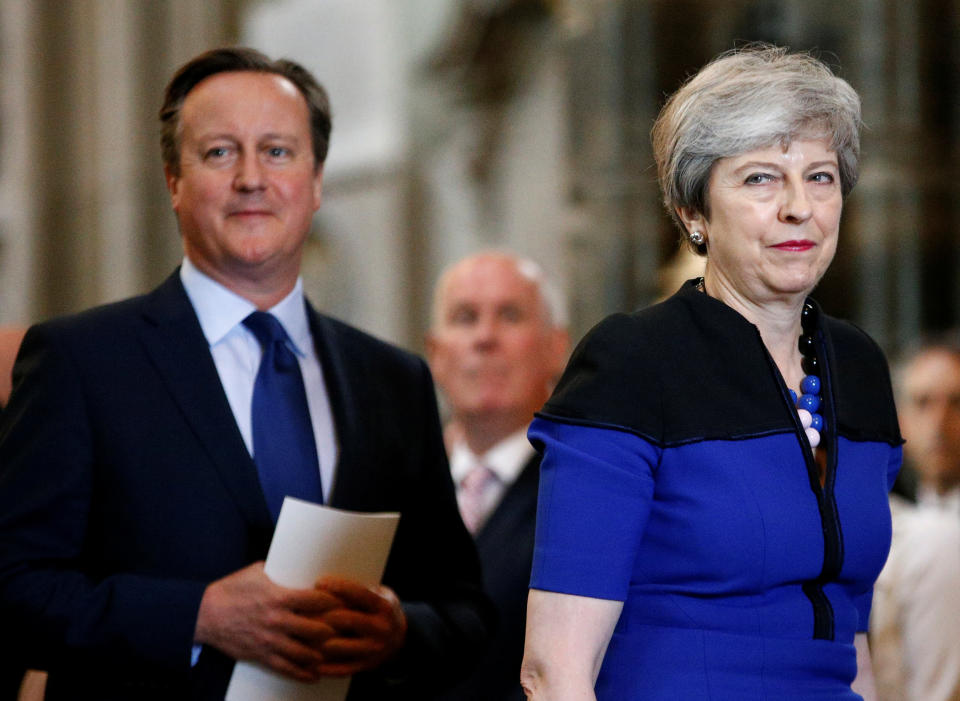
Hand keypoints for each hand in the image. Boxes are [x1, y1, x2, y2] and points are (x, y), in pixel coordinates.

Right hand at [194, 562, 341, 681]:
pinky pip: (285, 668)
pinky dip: (302, 674)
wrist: (205, 614)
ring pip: (304, 653)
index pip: (315, 600)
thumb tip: (297, 564)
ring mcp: (269, 641)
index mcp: (278, 597)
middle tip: (345, 629)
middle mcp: (277, 621)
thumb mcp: (257, 572)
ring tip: (335, 652)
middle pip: (315, 629)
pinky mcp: (261, 656)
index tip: (344, 601)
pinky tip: (315, 675)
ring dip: (322, 654)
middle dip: (333, 630)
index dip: (333, 601)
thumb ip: (279, 571)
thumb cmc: (231, 589)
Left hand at [313, 576, 407, 675]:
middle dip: (325, 614)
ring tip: (302, 635)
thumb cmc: (381, 610)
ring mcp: (374, 649)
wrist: (400, 638)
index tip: (319, 582)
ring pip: (343, 647)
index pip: (360, 594)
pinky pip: (343, 669)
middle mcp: (381, 628)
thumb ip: (362, 590)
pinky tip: (311, 663)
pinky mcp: (367, 665)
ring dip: (321, 642)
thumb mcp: (381, 595)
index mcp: (384, 607)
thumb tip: (330, 582)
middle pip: (349, 619)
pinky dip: (326, 667)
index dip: (339, 587)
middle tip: (304, 609)